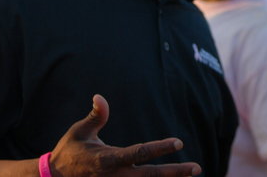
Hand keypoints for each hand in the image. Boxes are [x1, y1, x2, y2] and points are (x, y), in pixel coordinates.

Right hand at [49, 94, 201, 176]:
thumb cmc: (69, 153)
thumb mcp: (79, 132)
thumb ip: (95, 117)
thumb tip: (99, 97)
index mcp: (108, 159)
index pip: (140, 152)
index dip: (160, 148)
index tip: (179, 142)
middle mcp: (115, 176)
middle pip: (150, 176)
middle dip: (175, 173)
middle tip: (197, 168)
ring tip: (191, 176)